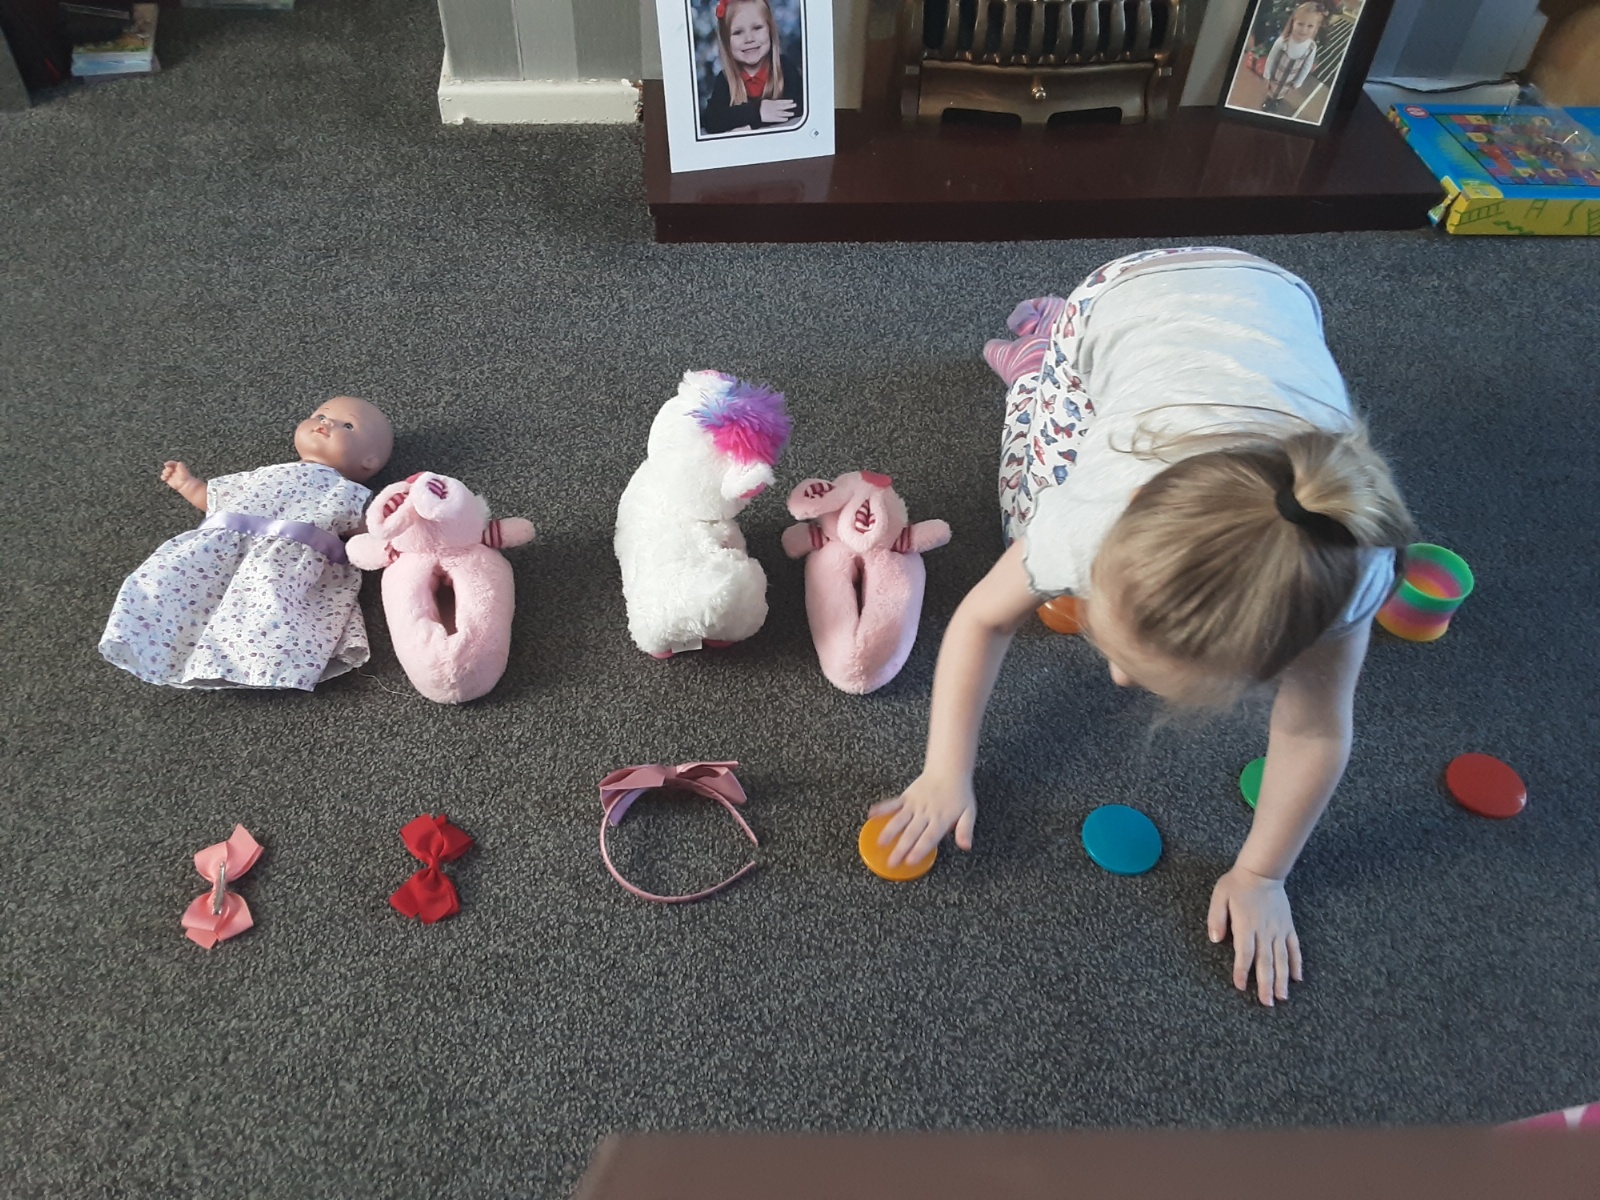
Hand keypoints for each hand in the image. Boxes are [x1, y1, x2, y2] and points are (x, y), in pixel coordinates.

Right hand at [160, 461, 192, 490]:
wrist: (185, 484)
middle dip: (167, 469)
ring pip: (164, 472)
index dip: (168, 463)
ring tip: (167, 475)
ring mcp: (170, 474)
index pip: (172, 463)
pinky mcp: (168, 479)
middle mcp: (173, 470)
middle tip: (169, 471)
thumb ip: (181, 466)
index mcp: (177, 466)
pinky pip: (163, 477)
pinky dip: (163, 477)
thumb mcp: (184, 471)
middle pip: (167, 467)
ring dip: (164, 472)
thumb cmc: (185, 477)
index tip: (166, 464)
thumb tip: (179, 463)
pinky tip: (165, 478)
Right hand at [760, 99, 796, 123]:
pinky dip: (783, 119)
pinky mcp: (772, 118)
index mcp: (772, 102)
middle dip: (790, 106)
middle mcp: (774, 107)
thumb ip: (771, 102)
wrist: (754, 111)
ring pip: (782, 113)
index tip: (791, 101)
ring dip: (788, 113)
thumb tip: (774, 102)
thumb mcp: (765, 101)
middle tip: (795, 105)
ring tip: (792, 113)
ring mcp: (774, 113)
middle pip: (784, 106)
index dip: (787, 101)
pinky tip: (786, 119)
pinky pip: (778, 119)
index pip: (782, 101)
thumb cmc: (758, 107)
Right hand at [868, 772, 975, 867]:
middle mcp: (926, 813)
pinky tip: (871, 814)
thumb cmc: (959, 794)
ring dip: (889, 832)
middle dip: (900, 849)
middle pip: (911, 833)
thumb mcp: (969, 812)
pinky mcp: (907, 797)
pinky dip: (882, 808)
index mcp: (941, 819)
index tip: (910, 861)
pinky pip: (893, 803)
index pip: (929, 838)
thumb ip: (965, 830)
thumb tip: (966, 846)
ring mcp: (914, 804)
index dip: (919, 850)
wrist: (949, 769)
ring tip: (879, 843)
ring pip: (900, 820)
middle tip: (891, 862)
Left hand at [1208, 866, 1302, 1005]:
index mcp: (1246, 925)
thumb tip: (1214, 939)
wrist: (1262, 872)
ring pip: (1282, 959)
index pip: (1244, 953)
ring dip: (1282, 979)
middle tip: (1267, 1003)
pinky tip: (1297, 978)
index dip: (1242, 970)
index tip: (1240, 986)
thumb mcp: (1219, 897)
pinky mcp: (1288, 927)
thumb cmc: (1237, 885)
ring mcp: (1279, 930)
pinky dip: (1296, 963)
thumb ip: (1216, 919)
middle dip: (1265, 984)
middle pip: (1265, 962)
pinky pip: (1294, 948)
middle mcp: (1264, 931)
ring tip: (1282, 997)